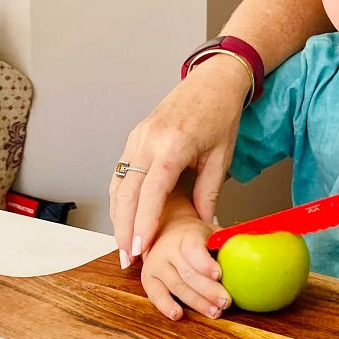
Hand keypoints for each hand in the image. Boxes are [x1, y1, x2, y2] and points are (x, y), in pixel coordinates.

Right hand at [109, 59, 245, 263]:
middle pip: (126, 192)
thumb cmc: (221, 115)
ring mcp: (137, 137)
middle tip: (128, 257)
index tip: (141, 249)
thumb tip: (203, 225)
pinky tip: (124, 217)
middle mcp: (148, 141)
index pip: (151, 192)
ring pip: (118, 183)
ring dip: (118, 216)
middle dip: (124, 228)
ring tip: (124, 245)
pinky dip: (120, 197)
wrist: (213, 80)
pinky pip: (121, 171)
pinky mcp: (135, 136)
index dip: (143, 223)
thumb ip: (209, 192)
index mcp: (173, 146)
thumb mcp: (221, 157)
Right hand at [140, 216, 230, 320]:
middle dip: (208, 290)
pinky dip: (166, 306)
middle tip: (226, 302)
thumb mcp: (211, 231)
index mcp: (186, 235)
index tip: (219, 275)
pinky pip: (155, 295)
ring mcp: (156, 264)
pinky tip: (178, 315)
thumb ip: (227, 240)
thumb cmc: (196, 236)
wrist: (166, 231)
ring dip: (196, 302)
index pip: (193, 250)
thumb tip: (252, 247)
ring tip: (214, 312)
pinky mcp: (148, 279)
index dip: (205, 264)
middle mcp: (168, 249)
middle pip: (188, 273)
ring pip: (176, 286)